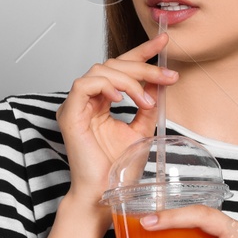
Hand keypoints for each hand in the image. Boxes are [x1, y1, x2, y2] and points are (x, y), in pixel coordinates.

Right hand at [57, 32, 180, 210]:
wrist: (104, 195)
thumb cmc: (117, 170)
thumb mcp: (141, 130)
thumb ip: (148, 105)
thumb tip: (160, 81)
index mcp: (101, 102)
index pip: (121, 68)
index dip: (142, 52)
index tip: (163, 43)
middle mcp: (87, 101)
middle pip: (113, 65)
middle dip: (143, 67)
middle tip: (167, 77)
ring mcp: (76, 106)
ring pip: (101, 70)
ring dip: (129, 80)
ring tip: (147, 100)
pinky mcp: (69, 114)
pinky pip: (85, 85)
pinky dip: (107, 86)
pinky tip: (123, 99)